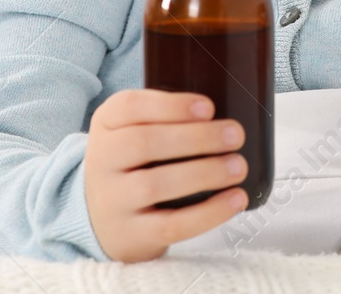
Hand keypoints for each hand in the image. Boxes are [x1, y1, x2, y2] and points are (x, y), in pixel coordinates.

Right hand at [84, 89, 248, 261]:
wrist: (102, 218)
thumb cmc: (133, 163)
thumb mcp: (133, 130)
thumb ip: (165, 119)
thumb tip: (223, 120)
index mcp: (107, 124)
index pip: (129, 106)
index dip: (170, 105)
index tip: (209, 107)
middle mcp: (102, 160)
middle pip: (143, 143)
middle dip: (196, 137)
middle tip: (235, 135)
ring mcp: (113, 200)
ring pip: (155, 184)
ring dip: (204, 173)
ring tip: (238, 166)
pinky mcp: (132, 235)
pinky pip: (171, 225)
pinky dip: (208, 213)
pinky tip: (235, 199)